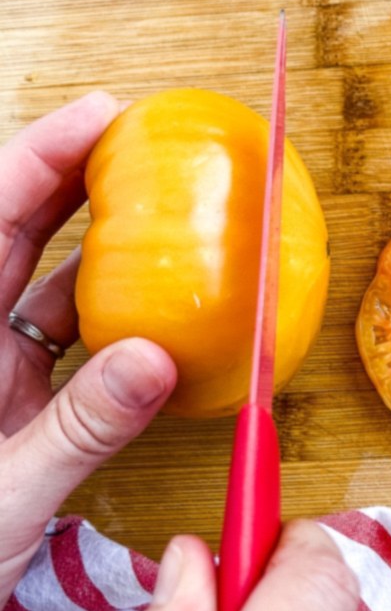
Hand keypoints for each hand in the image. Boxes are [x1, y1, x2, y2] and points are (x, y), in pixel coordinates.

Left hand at [0, 93, 175, 606]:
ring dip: (97, 250)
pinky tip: (151, 318)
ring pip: (41, 287)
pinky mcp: (18, 410)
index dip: (39, 156)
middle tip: (135, 139)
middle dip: (71, 179)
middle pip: (12, 234)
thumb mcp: (4, 495)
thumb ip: (81, 428)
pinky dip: (111, 326)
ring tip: (154, 213)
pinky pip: (68, 347)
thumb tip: (155, 361)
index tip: (100, 115)